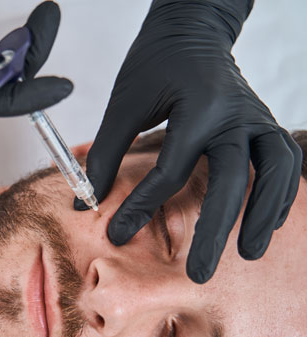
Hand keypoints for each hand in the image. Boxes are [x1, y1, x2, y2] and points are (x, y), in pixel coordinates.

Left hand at [77, 0, 301, 283]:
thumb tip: (83, 204)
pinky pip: (285, 163)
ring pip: (275, 172)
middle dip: (217, 231)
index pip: (172, 170)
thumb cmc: (156, 64)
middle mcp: (237, 114)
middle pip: (234, 180)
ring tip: (248, 254)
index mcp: (198, 106)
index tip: (116, 234)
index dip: (141, 206)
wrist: (192, 31)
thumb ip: (105, 153)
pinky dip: (279, 195)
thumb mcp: (123, 103)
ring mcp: (257, 119)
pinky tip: (265, 223)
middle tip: (199, 274)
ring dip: (263, 216)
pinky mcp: (265, 124)